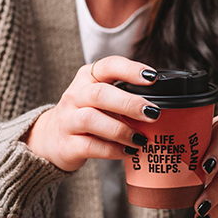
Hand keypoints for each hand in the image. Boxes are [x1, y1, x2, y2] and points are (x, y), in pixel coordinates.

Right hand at [25, 56, 159, 171]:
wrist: (50, 138)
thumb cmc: (87, 112)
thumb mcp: (102, 96)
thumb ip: (126, 94)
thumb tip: (166, 102)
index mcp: (88, 77)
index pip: (108, 66)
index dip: (130, 69)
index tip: (153, 77)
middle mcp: (75, 95)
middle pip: (99, 94)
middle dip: (130, 103)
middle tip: (154, 113)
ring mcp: (68, 120)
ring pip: (91, 119)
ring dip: (121, 130)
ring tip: (142, 139)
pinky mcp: (67, 144)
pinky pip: (90, 146)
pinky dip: (113, 150)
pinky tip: (129, 151)